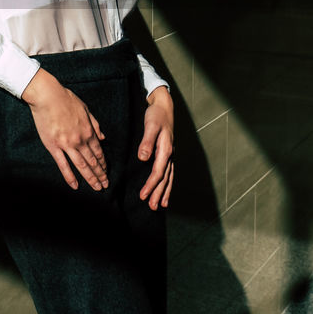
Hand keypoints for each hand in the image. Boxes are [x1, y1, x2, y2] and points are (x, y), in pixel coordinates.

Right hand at [20, 68, 108, 190]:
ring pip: (81, 165)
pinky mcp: (53, 146)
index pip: (98, 152)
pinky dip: (70, 177)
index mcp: (88, 131)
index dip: (103, 164)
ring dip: (90, 178)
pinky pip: (63, 165)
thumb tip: (103, 138)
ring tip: (97, 187)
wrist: (48, 96)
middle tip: (105, 185)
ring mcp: (67, 145)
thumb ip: (95, 125)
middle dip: (100, 174)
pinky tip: (75, 186)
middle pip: (92, 161)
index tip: (106, 172)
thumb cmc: (66, 100)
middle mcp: (80, 140)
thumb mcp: (86, 110)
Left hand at [137, 85, 174, 209]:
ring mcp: (170, 155)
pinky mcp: (167, 153)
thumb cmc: (156, 116)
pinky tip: (165, 189)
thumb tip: (143, 158)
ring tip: (162, 205)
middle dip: (159, 193)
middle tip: (152, 207)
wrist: (164, 106)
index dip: (151, 185)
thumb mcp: (150, 126)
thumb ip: (147, 142)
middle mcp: (170, 154)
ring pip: (168, 177)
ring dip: (165, 191)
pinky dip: (167, 183)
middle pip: (165, 178)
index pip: (158, 172)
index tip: (143, 195)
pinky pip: (168, 172)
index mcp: (165, 150)